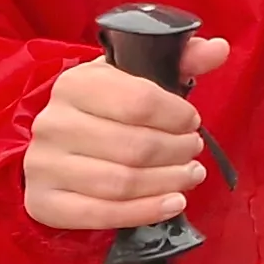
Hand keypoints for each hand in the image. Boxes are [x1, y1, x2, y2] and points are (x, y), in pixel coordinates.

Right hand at [21, 36, 228, 230]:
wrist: (57, 148)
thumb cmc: (105, 109)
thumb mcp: (134, 77)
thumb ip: (179, 59)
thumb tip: (219, 48)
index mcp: (75, 83)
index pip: (139, 102)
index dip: (177, 116)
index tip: (193, 123)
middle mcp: (54, 123)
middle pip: (134, 147)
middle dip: (177, 152)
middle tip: (194, 152)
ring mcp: (44, 165)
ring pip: (122, 183)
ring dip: (168, 182)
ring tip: (190, 176)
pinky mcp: (45, 203)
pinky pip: (101, 215)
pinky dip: (145, 212)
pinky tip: (174, 204)